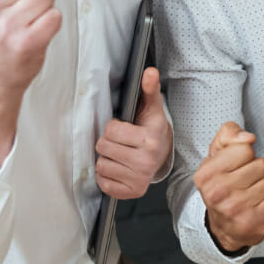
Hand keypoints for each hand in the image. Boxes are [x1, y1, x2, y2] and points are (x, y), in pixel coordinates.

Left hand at [95, 67, 171, 198]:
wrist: (163, 156)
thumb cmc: (152, 130)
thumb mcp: (152, 108)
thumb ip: (149, 89)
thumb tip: (149, 71)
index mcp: (150, 140)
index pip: (110, 130)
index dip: (114, 127)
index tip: (125, 128)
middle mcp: (145, 162)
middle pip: (103, 147)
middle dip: (108, 142)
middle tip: (121, 142)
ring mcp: (139, 179)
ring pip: (101, 165)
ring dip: (107, 159)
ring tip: (120, 155)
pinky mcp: (131, 192)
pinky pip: (103, 183)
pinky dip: (107, 176)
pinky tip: (119, 168)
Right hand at [194, 122, 263, 253]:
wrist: (222, 227)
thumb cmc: (221, 184)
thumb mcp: (217, 155)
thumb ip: (229, 134)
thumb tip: (249, 138)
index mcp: (207, 174)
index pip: (245, 149)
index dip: (245, 155)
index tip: (236, 166)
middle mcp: (219, 192)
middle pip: (263, 164)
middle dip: (259, 170)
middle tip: (246, 181)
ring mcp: (237, 209)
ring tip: (254, 192)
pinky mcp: (254, 222)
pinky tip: (259, 205)